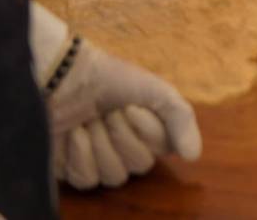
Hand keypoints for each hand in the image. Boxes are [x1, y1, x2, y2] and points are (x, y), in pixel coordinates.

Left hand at [45, 33, 200, 190]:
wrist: (64, 77)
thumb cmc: (111, 78)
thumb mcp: (156, 90)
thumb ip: (181, 118)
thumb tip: (193, 156)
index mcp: (151, 131)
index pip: (162, 150)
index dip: (147, 130)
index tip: (130, 107)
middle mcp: (128, 149)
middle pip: (139, 165)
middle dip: (121, 134)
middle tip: (108, 112)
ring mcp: (101, 162)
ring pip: (114, 176)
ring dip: (100, 143)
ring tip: (88, 121)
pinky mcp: (74, 170)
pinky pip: (87, 179)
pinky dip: (80, 154)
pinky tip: (74, 134)